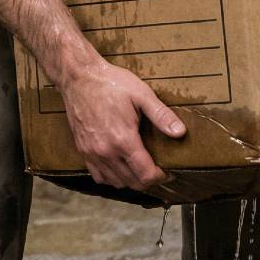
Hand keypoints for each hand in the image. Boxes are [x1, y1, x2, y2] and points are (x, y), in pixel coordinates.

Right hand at [58, 59, 185, 190]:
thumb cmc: (110, 83)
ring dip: (132, 180)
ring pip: (116, 182)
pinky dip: (112, 177)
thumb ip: (161, 115)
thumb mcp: (141, 94)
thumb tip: (180, 132)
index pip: (145, 175)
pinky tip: (120, 167)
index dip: (161, 177)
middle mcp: (106, 152)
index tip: (168, 171)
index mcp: (122, 140)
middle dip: (149, 180)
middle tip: (159, 169)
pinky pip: (98, 176)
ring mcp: (92, 153)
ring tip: (141, 168)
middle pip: (132, 182)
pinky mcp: (83, 150)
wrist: (79, 77)